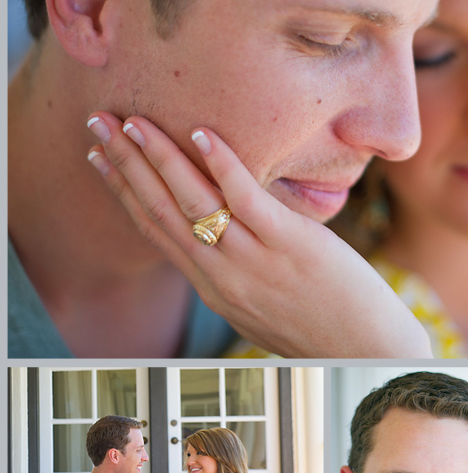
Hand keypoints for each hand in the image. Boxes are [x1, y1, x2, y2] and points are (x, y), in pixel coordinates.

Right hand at [86, 113, 431, 357]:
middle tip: (97, 122)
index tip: (100, 159)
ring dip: (158, 158)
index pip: (157, 231)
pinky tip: (200, 132)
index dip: (124, 191)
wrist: (365, 351)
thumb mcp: (261, 307)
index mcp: (214, 288)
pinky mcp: (289, 246)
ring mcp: (253, 261)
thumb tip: (228, 239)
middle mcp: (222, 276)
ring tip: (132, 121)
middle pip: (161, 212)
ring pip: (192, 203)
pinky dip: (220, 165)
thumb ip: (237, 274)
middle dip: (124, 164)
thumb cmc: (321, 328)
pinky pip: (245, 199)